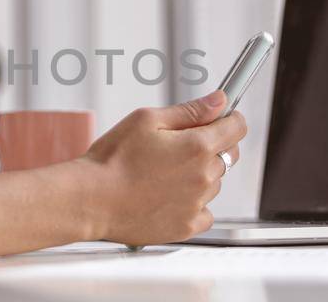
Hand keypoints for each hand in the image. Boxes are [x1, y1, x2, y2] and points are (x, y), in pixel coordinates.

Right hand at [81, 91, 247, 245]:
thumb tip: (218, 101)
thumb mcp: (146, 120)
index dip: (231, 119)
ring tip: (164, 174)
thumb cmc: (112, 160)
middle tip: (181, 146)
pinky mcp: (186, 226)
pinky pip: (205, 213)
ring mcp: (197, 204)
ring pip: (215, 184)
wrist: (91, 200)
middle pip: (228, 155)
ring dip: (200, 175)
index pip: (236, 128)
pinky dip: (194, 205)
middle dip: (213, 146)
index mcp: (197, 147)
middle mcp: (203, 177)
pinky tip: (169, 197)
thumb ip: (189, 111)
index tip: (224, 118)